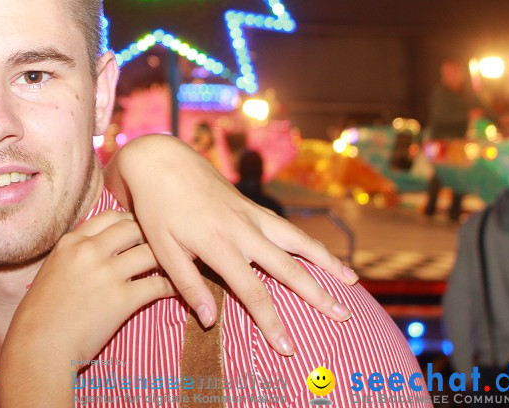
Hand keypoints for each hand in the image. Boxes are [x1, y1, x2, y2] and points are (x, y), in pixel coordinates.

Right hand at [0, 211, 175, 406]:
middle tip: (161, 244)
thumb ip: (73, 255)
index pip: (109, 216)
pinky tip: (175, 290)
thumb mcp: (51, 270)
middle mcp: (90, 251)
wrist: (38, 346)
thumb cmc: (39, 315)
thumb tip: (94, 249)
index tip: (137, 230)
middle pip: (133, 227)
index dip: (127, 220)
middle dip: (149, 234)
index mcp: (70, 242)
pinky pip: (158, 285)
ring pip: (150, 252)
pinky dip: (171, 286)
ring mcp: (107, 273)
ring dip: (166, 258)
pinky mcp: (123, 299)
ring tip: (176, 264)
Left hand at [106, 133, 358, 355]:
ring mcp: (251, 215)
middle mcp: (242, 230)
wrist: (161, 162)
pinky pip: (288, 227)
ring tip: (352, 283)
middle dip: (316, 295)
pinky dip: (310, 242)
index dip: (272, 322)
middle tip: (342, 317)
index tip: (287, 347)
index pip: (253, 292)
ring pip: (297, 241)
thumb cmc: (156, 208)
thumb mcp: (162, 249)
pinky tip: (324, 255)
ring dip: (326, 262)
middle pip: (287, 268)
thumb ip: (187, 285)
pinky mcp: (252, 205)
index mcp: (218, 245)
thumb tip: (208, 321)